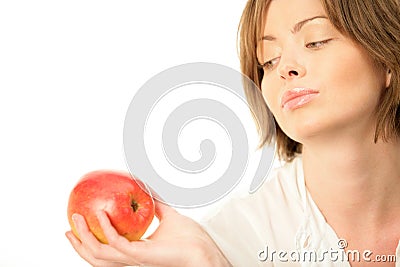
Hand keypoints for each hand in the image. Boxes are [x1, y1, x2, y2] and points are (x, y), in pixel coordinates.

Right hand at [65, 200, 230, 266]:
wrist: (203, 249)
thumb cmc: (190, 237)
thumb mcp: (168, 216)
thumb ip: (156, 205)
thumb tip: (147, 188)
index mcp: (135, 251)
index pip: (107, 249)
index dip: (90, 241)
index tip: (80, 225)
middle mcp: (131, 258)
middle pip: (96, 256)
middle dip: (79, 243)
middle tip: (68, 227)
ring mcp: (134, 259)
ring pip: (99, 255)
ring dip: (84, 238)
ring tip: (75, 220)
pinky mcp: (140, 256)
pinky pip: (116, 244)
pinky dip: (106, 229)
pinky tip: (101, 214)